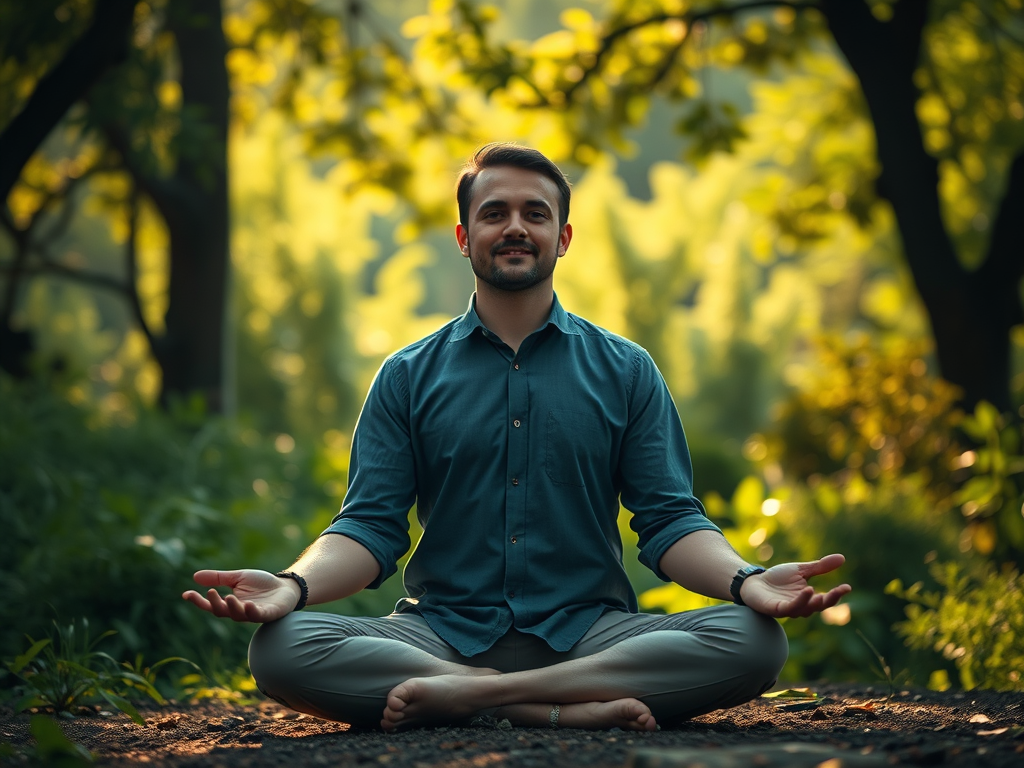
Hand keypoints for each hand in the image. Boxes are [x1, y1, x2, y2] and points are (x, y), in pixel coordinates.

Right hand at [182, 569, 298, 622]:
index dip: (198, 601)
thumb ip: (219, 578)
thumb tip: (195, 576)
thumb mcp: (238, 577)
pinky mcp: (268, 614)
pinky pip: (258, 615)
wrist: (285, 586)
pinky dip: (252, 611)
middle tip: (210, 592)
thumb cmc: (261, 584)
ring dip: (232, 607)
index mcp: (230, 602)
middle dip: (215, 604)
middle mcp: (239, 611)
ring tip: (228, 597)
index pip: (210, 604)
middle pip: (222, 611)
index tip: (186, 594)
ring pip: (238, 615)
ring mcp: (253, 614)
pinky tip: (247, 605)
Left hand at [739, 553, 851, 618]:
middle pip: (818, 606)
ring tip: (822, 594)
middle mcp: (801, 606)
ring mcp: (789, 609)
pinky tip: (807, 590)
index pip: (826, 599)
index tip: (848, 587)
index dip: (837, 594)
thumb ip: (820, 567)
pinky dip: (800, 601)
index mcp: (808, 598)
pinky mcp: (776, 609)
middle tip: (840, 590)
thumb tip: (842, 558)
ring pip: (805, 609)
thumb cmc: (777, 578)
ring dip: (813, 602)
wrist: (754, 581)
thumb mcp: (801, 570)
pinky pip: (790, 607)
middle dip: (830, 599)